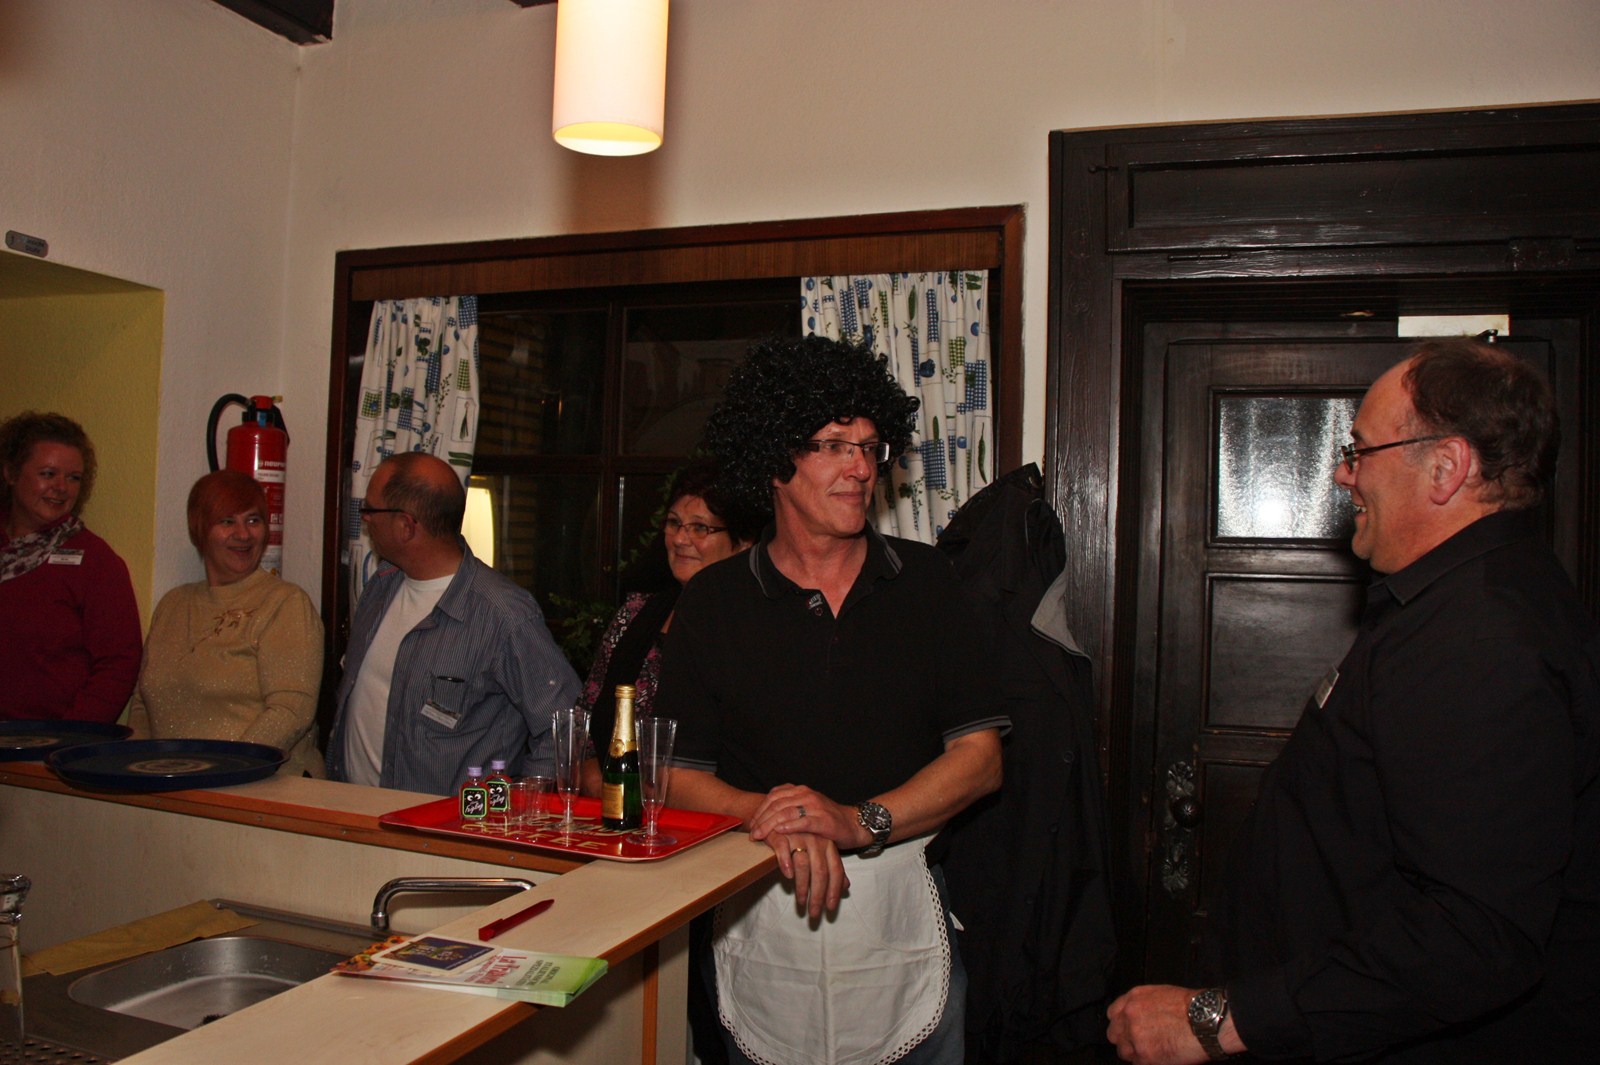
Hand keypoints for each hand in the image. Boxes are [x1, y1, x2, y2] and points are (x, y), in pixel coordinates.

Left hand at [748, 783, 864, 850]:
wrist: (854, 824)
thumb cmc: (827, 820)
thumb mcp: (806, 809)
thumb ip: (788, 808)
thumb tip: (765, 817)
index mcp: (800, 791)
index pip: (774, 796)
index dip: (760, 810)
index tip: (752, 824)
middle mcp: (807, 795)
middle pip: (777, 804)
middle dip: (762, 819)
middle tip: (753, 833)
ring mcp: (816, 806)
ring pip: (787, 812)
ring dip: (770, 825)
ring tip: (761, 836)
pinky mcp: (824, 820)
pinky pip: (803, 821)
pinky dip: (790, 826)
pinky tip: (780, 832)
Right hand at [770, 830, 847, 918]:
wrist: (783, 813)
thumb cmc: (802, 836)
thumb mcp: (821, 850)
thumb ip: (832, 868)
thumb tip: (846, 887)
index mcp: (828, 844)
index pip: (835, 870)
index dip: (834, 890)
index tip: (830, 908)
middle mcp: (816, 840)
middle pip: (821, 872)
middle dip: (818, 895)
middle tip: (815, 914)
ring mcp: (799, 836)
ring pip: (804, 865)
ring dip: (802, 887)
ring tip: (801, 903)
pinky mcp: (781, 833)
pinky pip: (784, 849)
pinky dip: (785, 863)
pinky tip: (788, 876)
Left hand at [1106, 985, 1210, 1064]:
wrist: (1205, 1021)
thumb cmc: (1191, 1008)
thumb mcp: (1160, 994)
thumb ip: (1143, 1005)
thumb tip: (1140, 1017)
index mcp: (1133, 999)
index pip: (1113, 1014)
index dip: (1121, 1023)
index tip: (1127, 1029)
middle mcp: (1129, 1017)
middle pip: (1114, 1034)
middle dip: (1125, 1039)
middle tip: (1139, 1043)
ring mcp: (1135, 1037)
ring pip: (1123, 1051)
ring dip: (1135, 1053)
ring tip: (1152, 1052)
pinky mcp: (1144, 1056)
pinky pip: (1136, 1063)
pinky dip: (1146, 1063)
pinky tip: (1159, 1058)